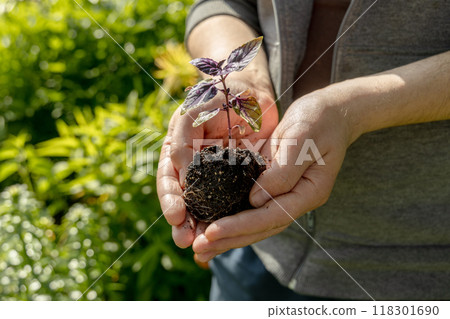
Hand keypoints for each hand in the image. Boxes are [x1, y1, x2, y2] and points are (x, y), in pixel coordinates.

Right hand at [156, 77, 277, 248]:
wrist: (251, 91)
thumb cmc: (217, 94)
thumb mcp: (195, 110)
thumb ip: (183, 138)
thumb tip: (179, 173)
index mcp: (177, 150)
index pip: (168, 178)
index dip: (170, 198)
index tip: (176, 216)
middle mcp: (193, 167)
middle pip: (184, 199)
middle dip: (183, 221)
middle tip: (185, 240)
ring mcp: (216, 175)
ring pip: (207, 205)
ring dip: (202, 226)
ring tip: (202, 246)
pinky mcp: (239, 179)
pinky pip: (232, 202)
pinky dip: (228, 219)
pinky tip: (228, 234)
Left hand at [192, 91, 352, 261]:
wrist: (328, 111)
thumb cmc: (319, 120)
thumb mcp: (302, 139)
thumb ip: (282, 172)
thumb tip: (255, 201)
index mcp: (309, 192)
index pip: (272, 217)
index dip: (242, 226)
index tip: (213, 232)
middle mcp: (296, 199)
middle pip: (261, 227)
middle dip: (229, 239)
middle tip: (199, 249)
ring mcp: (284, 194)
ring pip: (254, 221)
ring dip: (228, 235)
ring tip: (200, 247)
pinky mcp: (271, 183)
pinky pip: (250, 205)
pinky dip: (231, 215)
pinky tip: (211, 222)